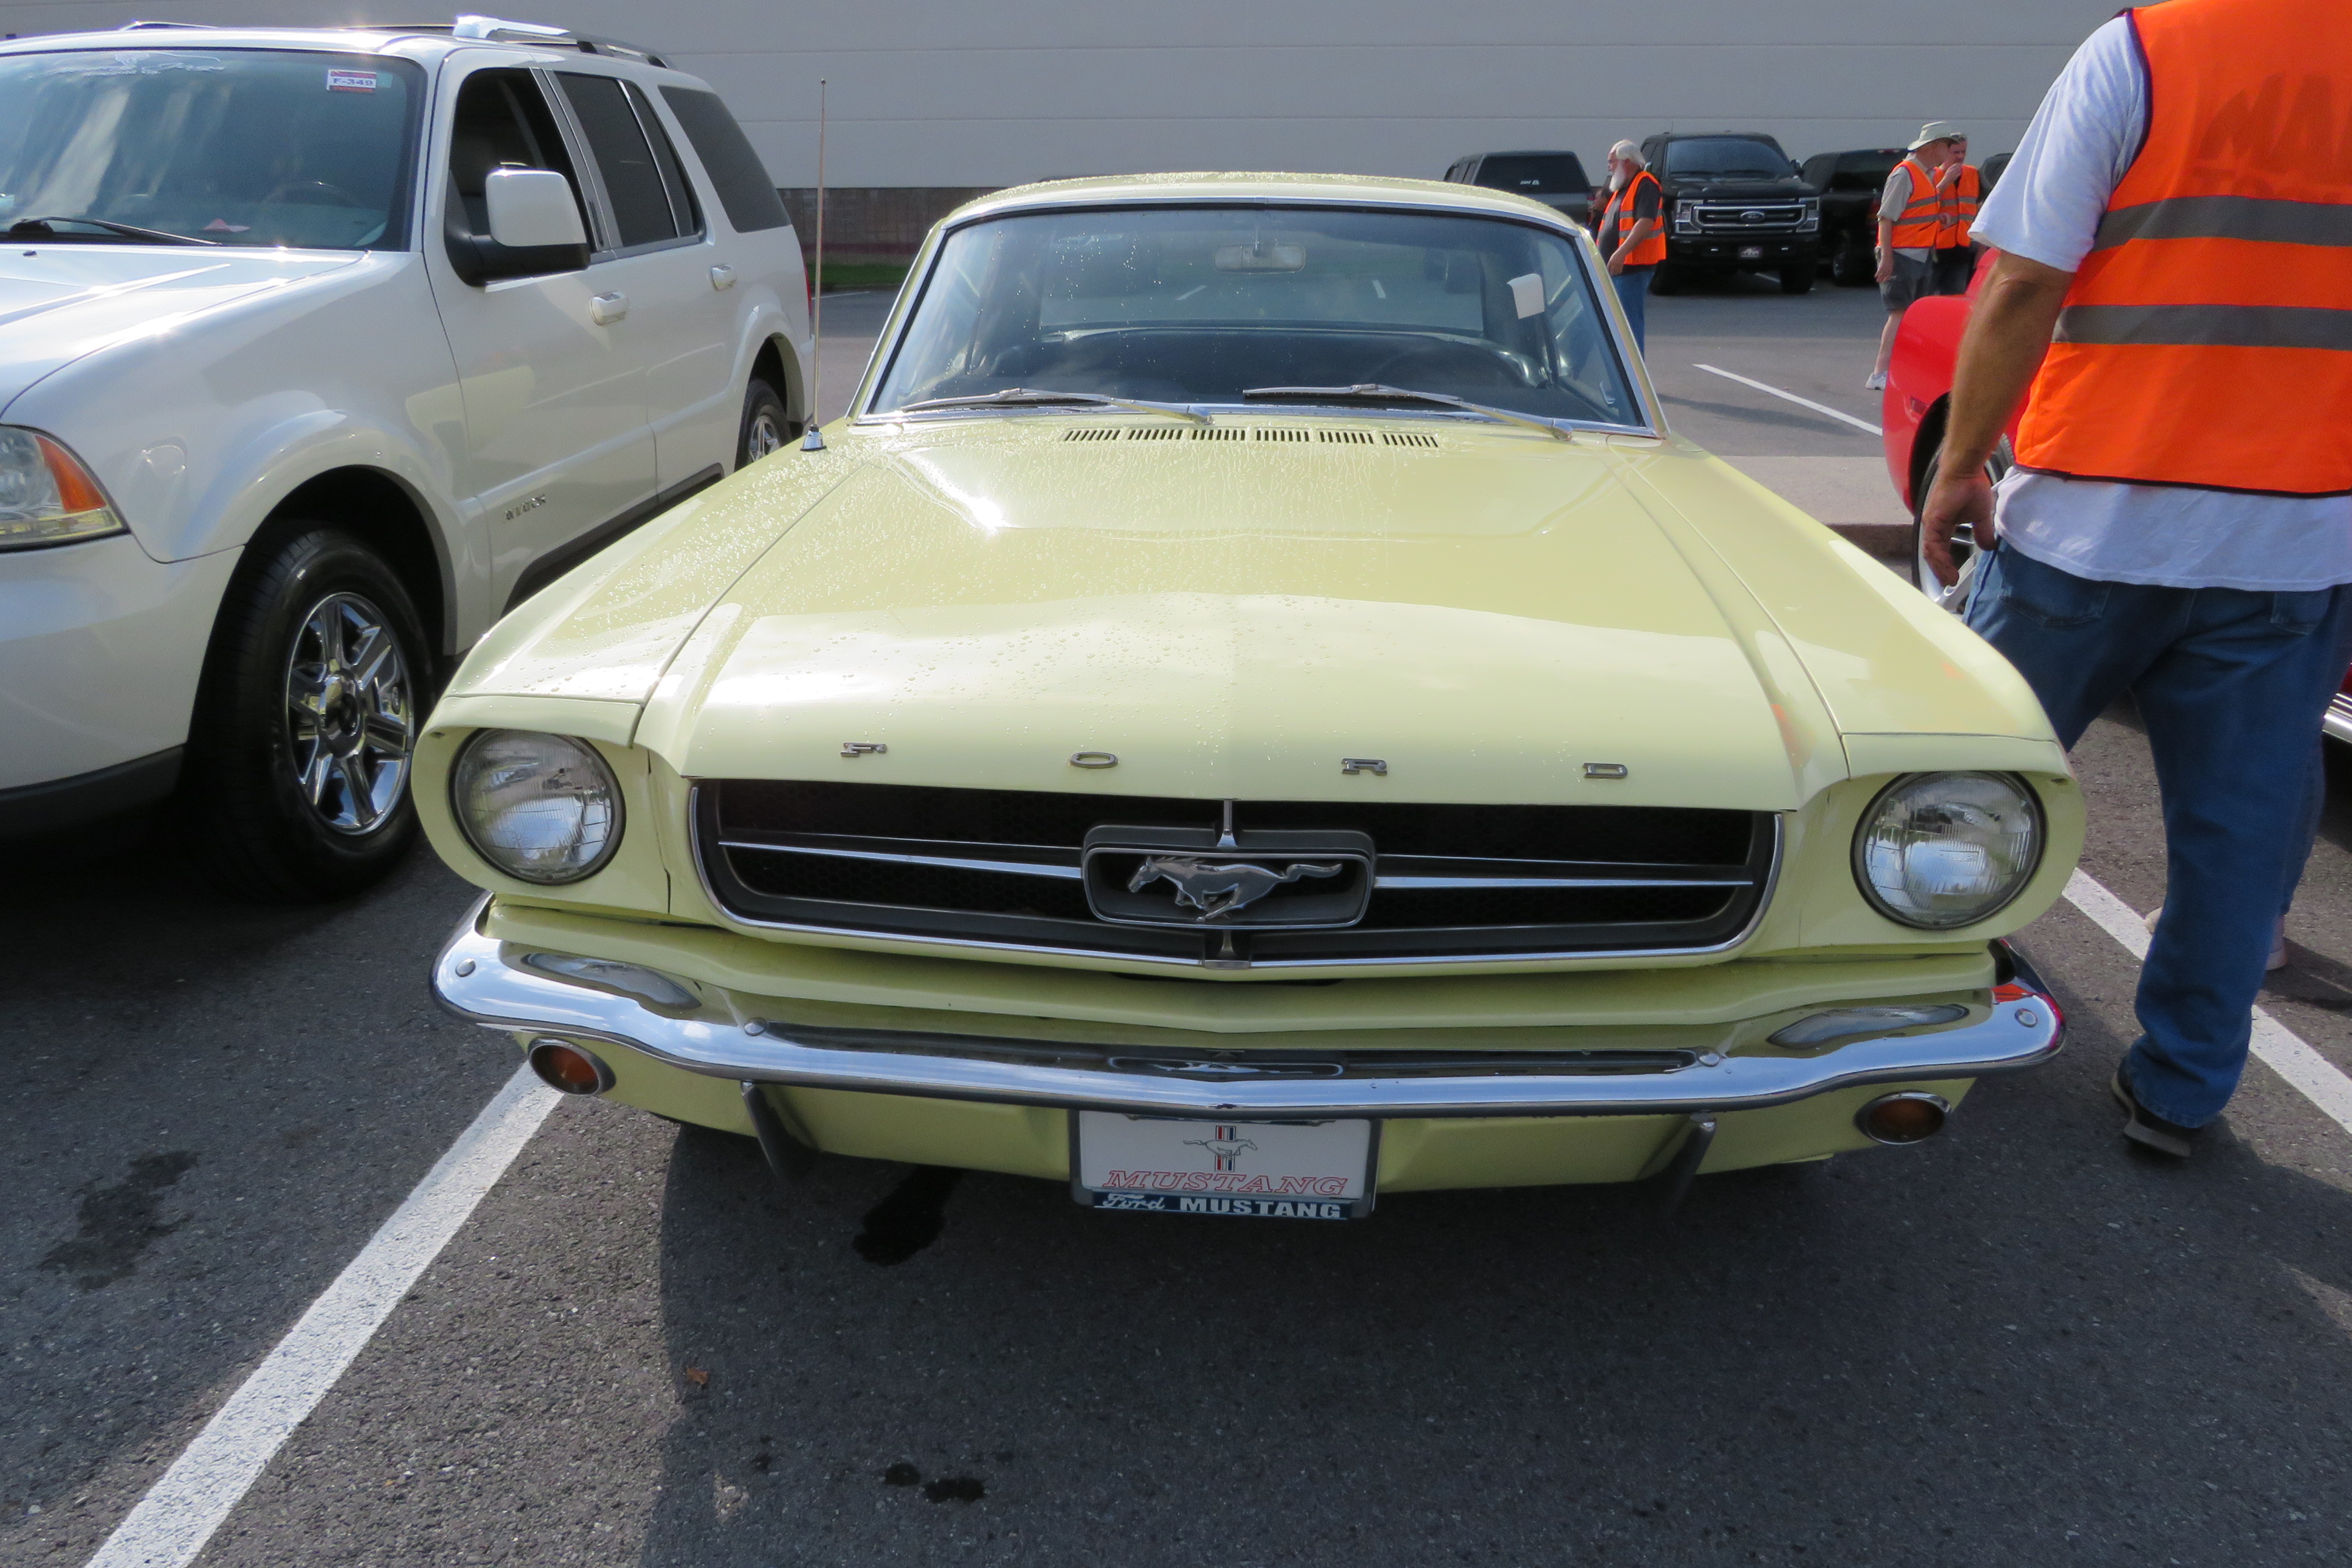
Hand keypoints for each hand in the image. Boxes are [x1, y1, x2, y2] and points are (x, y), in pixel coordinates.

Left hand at [1607, 254, 1624, 275]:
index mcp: (1610, 261)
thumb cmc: (1616, 255)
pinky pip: (1620, 269)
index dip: (1607, 271)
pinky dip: (1619, 272)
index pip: (1608, 267)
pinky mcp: (1621, 264)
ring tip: (1615, 274)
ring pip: (1616, 271)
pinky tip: (1618, 272)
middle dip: (1611, 273)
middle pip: (1612, 270)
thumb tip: (1609, 268)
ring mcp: (1618, 264)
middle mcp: (1614, 263)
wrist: (1622, 252)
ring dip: (1615, 273)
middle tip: (1611, 275)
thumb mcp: (1612, 258)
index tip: (1607, 273)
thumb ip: (1610, 262)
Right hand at [1875, 247, 1893, 284]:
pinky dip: (1876, 274)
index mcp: (1891, 268)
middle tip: (1880, 282)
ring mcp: (1884, 269)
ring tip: (1877, 280)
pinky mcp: (1881, 268)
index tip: (1884, 280)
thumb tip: (1888, 267)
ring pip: (1881, 275)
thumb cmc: (1888, 258)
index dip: (1886, 278)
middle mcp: (1888, 270)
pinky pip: (1878, 272)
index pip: (1889, 275)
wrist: (1887, 255)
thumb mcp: (1890, 262)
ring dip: (1879, 278)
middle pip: (1885, 276)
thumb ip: (1889, 266)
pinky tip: (1875, 276)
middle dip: (1882, 279)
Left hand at [1920, 463, 1994, 589]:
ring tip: (1949, 580)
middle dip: (1941, 571)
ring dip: (1940, 568)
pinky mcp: (1933, 520)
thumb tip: (1989, 547)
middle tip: (1949, 584)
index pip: (1940, 550)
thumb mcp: (1980, 516)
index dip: (1945, 564)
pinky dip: (1939, 557)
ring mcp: (1931, 523)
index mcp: (1942, 525)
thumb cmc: (1971, 487)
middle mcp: (1934, 526)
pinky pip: (1933, 544)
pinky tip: (1946, 567)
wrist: (1965, 471)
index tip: (1953, 577)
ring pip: (1931, 552)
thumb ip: (1982, 532)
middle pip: (1933, 554)